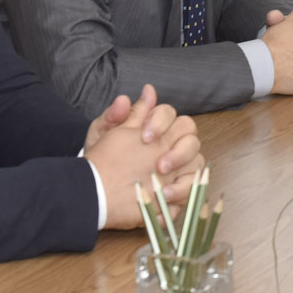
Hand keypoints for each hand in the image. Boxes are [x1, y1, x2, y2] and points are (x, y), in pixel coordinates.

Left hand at [85, 103, 204, 229]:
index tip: (145, 137)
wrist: (95, 189)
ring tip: (161, 180)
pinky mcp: (180, 186)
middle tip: (158, 163)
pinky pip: (193, 185)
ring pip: (197, 157)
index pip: (168, 113)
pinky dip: (183, 190)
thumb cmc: (100, 159)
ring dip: (182, 166)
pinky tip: (165, 196)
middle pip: (189, 131)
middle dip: (177, 146)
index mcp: (152, 125)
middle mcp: (169, 141)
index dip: (161, 122)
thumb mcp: (101, 137)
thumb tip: (131, 96)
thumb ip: (114, 116)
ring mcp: (178, 164)